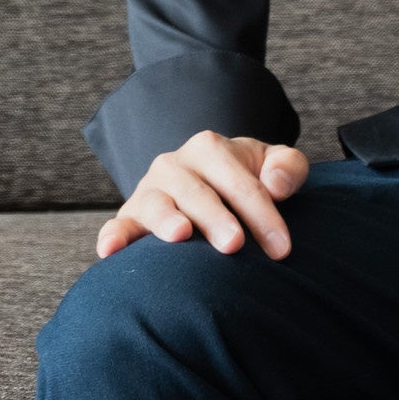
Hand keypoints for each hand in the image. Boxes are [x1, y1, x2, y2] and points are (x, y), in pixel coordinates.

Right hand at [95, 131, 309, 260]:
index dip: (263, 215)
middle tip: (235, 244)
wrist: (208, 183)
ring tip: (181, 235)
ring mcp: (149, 190)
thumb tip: (276, 184)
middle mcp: (175, 165)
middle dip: (217, 217)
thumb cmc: (245, 179)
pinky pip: (117, 225)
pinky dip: (113, 236)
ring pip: (157, 203)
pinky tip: (110, 251)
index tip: (282, 249)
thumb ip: (288, 166)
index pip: (241, 183)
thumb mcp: (272, 165)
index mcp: (210, 148)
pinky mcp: (130, 217)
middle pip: (199, 192)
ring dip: (167, 219)